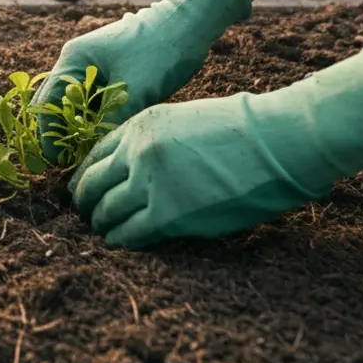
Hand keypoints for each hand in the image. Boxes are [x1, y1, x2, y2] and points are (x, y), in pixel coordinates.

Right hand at [35, 0, 250, 159]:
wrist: (189, 24)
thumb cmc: (161, 50)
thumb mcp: (136, 89)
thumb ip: (112, 121)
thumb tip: (94, 153)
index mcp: (74, 59)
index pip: (47, 102)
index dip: (49, 134)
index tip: (58, 161)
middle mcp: (77, 61)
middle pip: (55, 104)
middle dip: (59, 133)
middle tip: (68, 162)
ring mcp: (93, 66)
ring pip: (75, 105)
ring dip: (78, 127)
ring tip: (85, 155)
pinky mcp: (110, 73)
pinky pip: (93, 102)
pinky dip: (94, 120)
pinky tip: (103, 138)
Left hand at [69, 46, 362, 248]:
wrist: (276, 141)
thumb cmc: (244, 130)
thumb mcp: (185, 120)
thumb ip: (156, 140)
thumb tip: (138, 165)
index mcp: (141, 124)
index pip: (96, 153)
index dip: (87, 173)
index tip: (86, 186)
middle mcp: (137, 152)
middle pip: (92, 183)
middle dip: (85, 201)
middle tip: (86, 213)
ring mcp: (150, 183)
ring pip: (106, 210)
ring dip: (101, 223)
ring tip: (102, 231)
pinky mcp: (167, 214)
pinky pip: (130, 232)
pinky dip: (121, 239)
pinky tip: (120, 242)